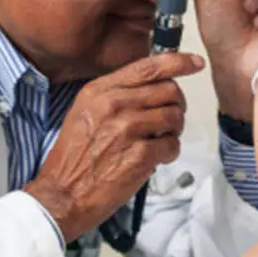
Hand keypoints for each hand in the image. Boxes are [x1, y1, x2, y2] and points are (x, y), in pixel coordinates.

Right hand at [23, 53, 204, 241]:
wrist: (62, 194)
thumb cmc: (75, 157)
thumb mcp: (85, 112)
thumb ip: (117, 95)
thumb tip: (153, 86)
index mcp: (100, 91)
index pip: (148, 67)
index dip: (179, 62)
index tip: (195, 63)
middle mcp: (114, 105)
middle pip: (169, 90)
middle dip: (177, 105)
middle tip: (170, 119)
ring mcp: (127, 129)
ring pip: (174, 117)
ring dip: (174, 130)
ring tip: (160, 140)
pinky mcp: (139, 155)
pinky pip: (173, 145)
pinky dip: (170, 152)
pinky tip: (156, 158)